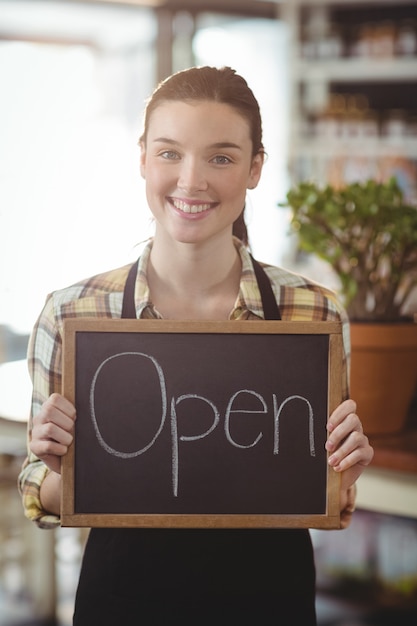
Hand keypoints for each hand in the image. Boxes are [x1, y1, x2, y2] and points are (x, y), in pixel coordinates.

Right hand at [30, 393, 75, 474]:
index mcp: (48, 408)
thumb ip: (74, 414)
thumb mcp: (74, 422)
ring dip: (65, 437)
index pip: (54, 399)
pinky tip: (64, 450)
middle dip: (66, 422)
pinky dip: (60, 449)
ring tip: (69, 442)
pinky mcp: (34, 447)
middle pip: (49, 411)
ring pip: (49, 428)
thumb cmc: (72, 437)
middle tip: (72, 430)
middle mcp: (38, 418)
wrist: (66, 461)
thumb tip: (87, 408)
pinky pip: (48, 446)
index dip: (68, 408)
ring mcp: (35, 433)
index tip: (74, 418)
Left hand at [326, 399, 373, 523]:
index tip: (328, 427)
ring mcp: (362, 440)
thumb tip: (308, 423)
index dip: (339, 413)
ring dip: (341, 451)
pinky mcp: (367, 453)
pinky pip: (360, 453)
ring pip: (356, 437)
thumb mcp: (321, 441)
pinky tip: (337, 467)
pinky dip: (347, 461)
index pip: (349, 406)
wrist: (332, 477)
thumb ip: (321, 432)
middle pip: (353, 419)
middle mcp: (355, 427)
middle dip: (338, 433)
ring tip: (330, 461)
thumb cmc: (324, 455)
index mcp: (344, 420)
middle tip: (327, 447)